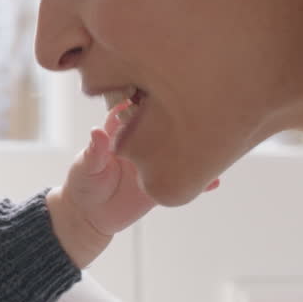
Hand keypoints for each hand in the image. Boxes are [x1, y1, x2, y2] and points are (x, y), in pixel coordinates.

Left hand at [46, 109, 218, 267]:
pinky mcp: (162, 182)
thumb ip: (95, 151)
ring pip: (179, 151)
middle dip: (182, 116)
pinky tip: (214, 181)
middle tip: (203, 108)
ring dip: (197, 148)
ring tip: (219, 142)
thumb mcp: (86, 167)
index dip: (150, 94)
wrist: (90, 215)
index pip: (137, 106)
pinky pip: (183, 179)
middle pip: (165, 124)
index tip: (166, 85)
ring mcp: (155, 162)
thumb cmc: (83, 184)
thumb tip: (96, 131)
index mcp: (121, 131)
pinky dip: (200, 181)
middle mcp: (142, 143)